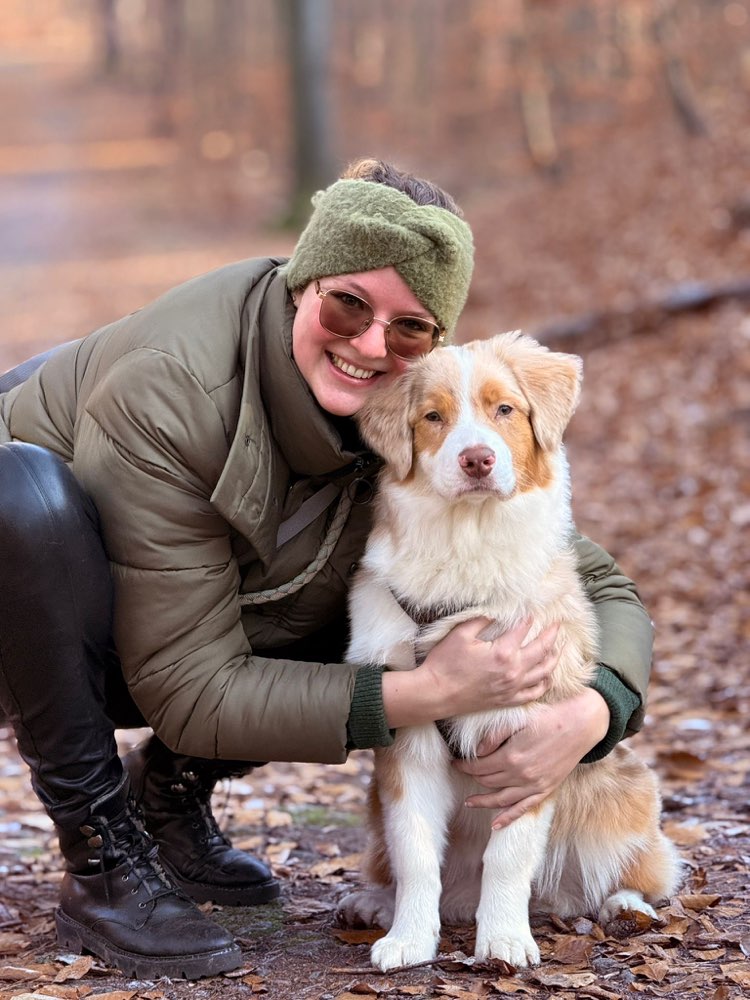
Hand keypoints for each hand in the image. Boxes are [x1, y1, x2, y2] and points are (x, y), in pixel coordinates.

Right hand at [382, 617, 557, 729]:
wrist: (436, 694)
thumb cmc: (445, 663)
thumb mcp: (461, 634)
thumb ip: (482, 620)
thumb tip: (497, 611)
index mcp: (502, 652)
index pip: (523, 629)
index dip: (529, 617)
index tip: (533, 609)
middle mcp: (513, 671)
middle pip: (542, 650)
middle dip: (552, 635)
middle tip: (559, 625)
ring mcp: (512, 688)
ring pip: (544, 672)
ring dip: (554, 658)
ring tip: (559, 648)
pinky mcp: (507, 700)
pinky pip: (534, 693)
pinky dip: (545, 684)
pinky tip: (547, 677)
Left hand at [455, 688, 609, 828]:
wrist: (580, 725)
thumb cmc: (549, 718)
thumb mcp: (518, 720)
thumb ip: (495, 735)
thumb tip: (477, 752)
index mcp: (511, 756)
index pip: (479, 766)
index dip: (464, 765)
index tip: (455, 762)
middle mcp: (521, 775)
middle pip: (487, 781)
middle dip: (471, 777)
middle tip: (461, 773)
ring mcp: (534, 785)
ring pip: (501, 799)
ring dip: (483, 802)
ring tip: (468, 802)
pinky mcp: (545, 790)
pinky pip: (523, 808)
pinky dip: (508, 818)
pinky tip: (495, 825)